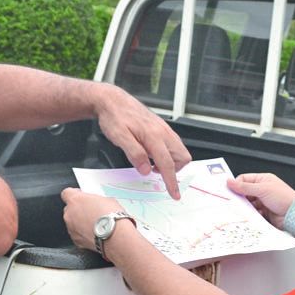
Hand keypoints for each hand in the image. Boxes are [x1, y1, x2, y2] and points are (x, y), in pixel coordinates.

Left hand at [61, 188, 124, 252]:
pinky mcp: (76, 240)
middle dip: (78, 210)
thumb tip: (97, 203)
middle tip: (91, 211)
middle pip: (69, 209)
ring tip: (95, 224)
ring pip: (72, 223)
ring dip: (80, 223)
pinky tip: (95, 233)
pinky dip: (83, 234)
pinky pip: (77, 235)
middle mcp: (69, 214)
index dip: (75, 194)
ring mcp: (71, 228)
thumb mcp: (106, 199)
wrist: (114, 235)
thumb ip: (95, 200)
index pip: (67, 193)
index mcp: (75, 200)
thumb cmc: (111, 216)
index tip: (81, 196)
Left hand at [93, 84, 191, 198]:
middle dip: (174, 169)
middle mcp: (162, 131)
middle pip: (182, 156)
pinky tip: (151, 153)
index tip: (174, 194)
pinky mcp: (161, 127)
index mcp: (153, 135)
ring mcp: (163, 128)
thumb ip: (134, 154)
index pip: (167, 163)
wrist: (113, 100)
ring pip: (179, 150)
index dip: (171, 181)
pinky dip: (166, 153)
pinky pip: (172, 143)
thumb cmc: (114, 117)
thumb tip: (146, 170)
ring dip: (170, 161)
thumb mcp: (119, 137)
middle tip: (155, 171)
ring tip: (151, 162)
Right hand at [227, 173, 294, 227]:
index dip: (236, 184)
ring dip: (246, 207)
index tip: (229, 191)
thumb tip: (230, 182)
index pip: (244, 179)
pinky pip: (253, 213)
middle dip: (240, 198)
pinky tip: (252, 216)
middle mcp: (263, 190)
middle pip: (245, 192)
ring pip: (248, 204)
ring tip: (244, 210)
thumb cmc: (284, 198)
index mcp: (263, 180)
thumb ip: (245, 187)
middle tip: (233, 202)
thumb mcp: (262, 189)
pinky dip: (251, 215)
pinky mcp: (264, 213)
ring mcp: (263, 202)